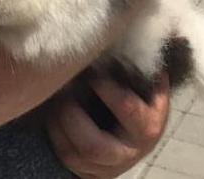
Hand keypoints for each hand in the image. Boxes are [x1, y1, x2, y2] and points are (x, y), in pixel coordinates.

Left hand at [47, 73, 169, 178]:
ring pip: (73, 154)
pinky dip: (53, 133)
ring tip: (56, 100)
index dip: (106, 89)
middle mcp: (128, 153)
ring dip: (58, 124)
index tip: (92, 73)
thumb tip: (141, 38)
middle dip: (72, 116)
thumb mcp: (150, 91)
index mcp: (147, 127)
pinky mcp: (88, 173)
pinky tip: (53, 114)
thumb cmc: (141, 104)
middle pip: (93, 145)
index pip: (126, 108)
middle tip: (64, 91)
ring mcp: (106, 168)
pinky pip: (64, 156)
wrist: (136, 139)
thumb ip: (143, 71)